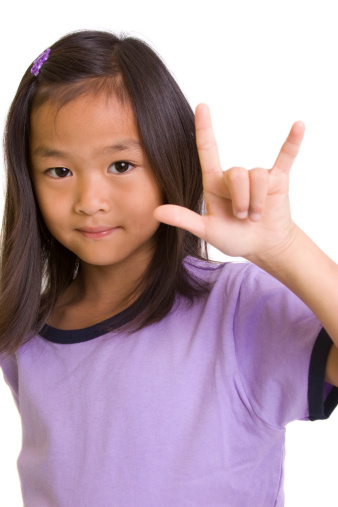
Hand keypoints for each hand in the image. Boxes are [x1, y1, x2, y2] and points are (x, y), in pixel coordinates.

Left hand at [153, 104, 304, 260]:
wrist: (263, 246)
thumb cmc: (234, 237)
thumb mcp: (207, 230)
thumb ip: (184, 219)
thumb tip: (157, 212)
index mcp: (214, 183)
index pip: (208, 150)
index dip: (204, 128)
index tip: (201, 106)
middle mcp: (235, 176)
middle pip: (237, 173)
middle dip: (241, 201)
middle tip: (243, 218)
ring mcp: (257, 176)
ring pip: (257, 176)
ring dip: (257, 202)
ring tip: (256, 217)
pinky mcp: (278, 179)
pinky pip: (286, 157)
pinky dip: (293, 143)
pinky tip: (298, 126)